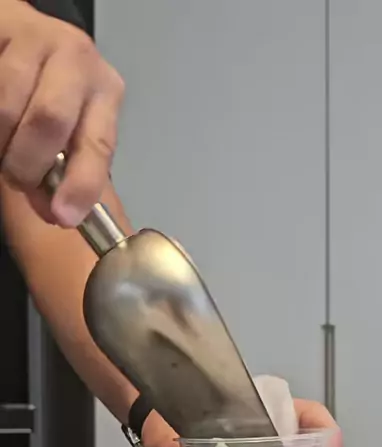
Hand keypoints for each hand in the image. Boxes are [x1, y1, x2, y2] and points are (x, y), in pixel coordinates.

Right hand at [0, 1, 123, 225]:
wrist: (18, 37)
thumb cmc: (47, 93)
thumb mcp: (70, 131)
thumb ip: (66, 173)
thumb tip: (57, 214)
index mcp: (105, 91)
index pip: (98, 143)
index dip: (81, 183)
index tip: (62, 216)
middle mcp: (78, 60)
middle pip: (50, 120)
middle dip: (27, 164)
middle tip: (17, 179)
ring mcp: (38, 39)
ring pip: (7, 109)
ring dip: (0, 145)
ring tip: (3, 148)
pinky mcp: (3, 29)